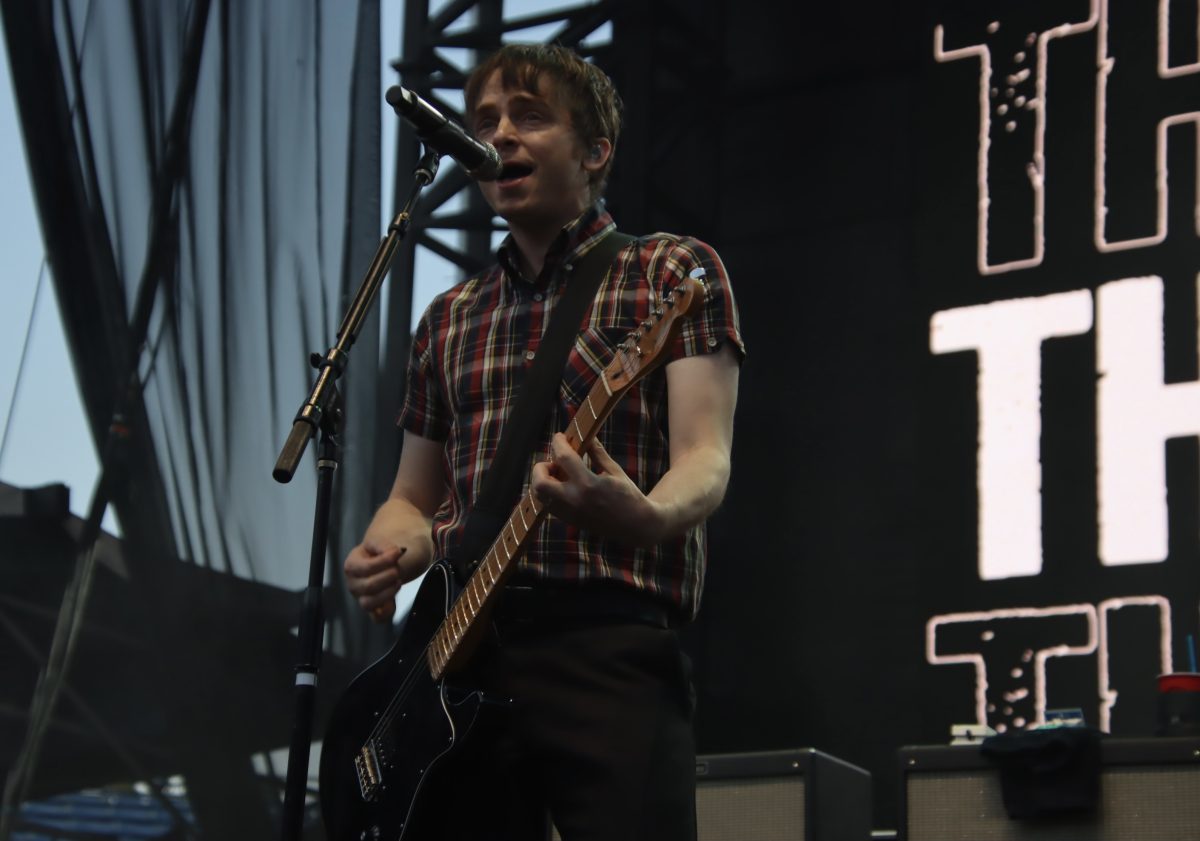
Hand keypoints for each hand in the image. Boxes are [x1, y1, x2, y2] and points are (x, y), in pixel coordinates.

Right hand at [344, 542, 407, 622]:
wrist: (387, 559)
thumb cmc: (379, 551)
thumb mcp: (379, 542)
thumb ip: (384, 546)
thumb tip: (394, 552)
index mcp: (351, 565)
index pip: (365, 568)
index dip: (384, 561)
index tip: (399, 552)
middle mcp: (353, 584)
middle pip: (368, 586)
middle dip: (387, 577)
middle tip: (398, 569)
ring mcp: (362, 597)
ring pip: (369, 604)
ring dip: (388, 593)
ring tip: (398, 581)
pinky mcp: (374, 608)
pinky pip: (377, 618)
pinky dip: (386, 612)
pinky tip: (394, 601)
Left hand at [529, 433, 662, 544]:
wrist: (634, 525)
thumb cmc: (627, 495)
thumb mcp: (614, 470)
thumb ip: (597, 452)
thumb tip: (587, 435)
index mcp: (589, 484)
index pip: (563, 458)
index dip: (558, 443)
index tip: (559, 436)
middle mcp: (575, 500)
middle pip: (540, 482)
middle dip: (540, 468)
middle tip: (553, 462)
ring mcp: (570, 513)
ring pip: (540, 496)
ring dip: (543, 481)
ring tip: (558, 474)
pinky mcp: (569, 521)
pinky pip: (548, 505)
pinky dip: (549, 492)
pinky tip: (562, 486)